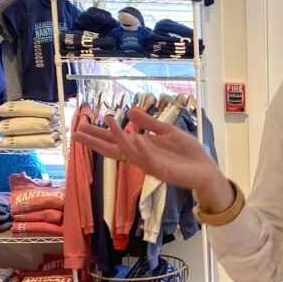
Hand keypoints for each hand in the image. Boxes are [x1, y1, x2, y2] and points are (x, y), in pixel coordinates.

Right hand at [72, 106, 221, 195]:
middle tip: (76, 133)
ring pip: (129, 152)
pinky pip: (149, 160)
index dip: (99, 134)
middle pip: (114, 149)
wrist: (206, 169)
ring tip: (106, 123)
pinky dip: (141, 149)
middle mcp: (142, 157)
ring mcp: (151, 165)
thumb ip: (149, 123)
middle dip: (96, 141)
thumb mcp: (167, 132)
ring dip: (118, 138)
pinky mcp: (163, 170)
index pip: (116, 140)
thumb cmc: (188, 153)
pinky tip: (134, 138)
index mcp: (142, 147)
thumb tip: (130, 111)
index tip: (81, 127)